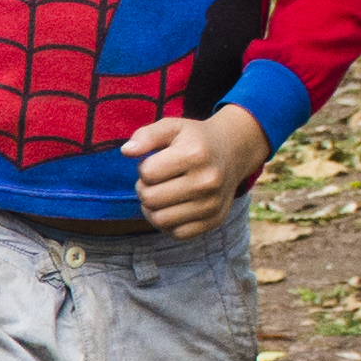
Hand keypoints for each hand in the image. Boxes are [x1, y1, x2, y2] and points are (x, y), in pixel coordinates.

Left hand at [128, 106, 271, 235]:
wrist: (233, 152)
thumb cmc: (194, 139)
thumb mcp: (172, 127)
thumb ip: (146, 135)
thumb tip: (127, 151)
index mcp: (195, 154)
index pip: (147, 173)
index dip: (144, 168)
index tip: (155, 162)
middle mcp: (207, 181)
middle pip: (150, 199)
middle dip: (144, 189)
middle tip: (155, 181)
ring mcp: (212, 204)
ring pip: (160, 220)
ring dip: (152, 209)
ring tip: (161, 194)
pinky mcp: (214, 221)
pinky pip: (177, 234)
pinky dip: (169, 223)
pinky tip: (173, 208)